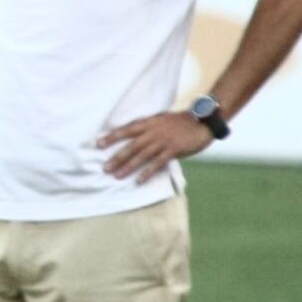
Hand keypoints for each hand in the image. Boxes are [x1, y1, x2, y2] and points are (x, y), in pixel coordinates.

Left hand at [99, 110, 215, 183]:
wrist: (203, 120)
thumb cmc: (181, 122)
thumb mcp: (161, 120)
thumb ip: (149, 129)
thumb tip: (135, 139)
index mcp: (150, 123)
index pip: (127, 130)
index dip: (112, 137)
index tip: (98, 144)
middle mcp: (154, 131)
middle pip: (131, 146)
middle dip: (116, 157)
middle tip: (104, 167)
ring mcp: (163, 141)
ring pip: (142, 155)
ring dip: (128, 166)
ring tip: (116, 175)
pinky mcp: (173, 150)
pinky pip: (157, 163)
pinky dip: (147, 172)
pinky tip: (138, 180)